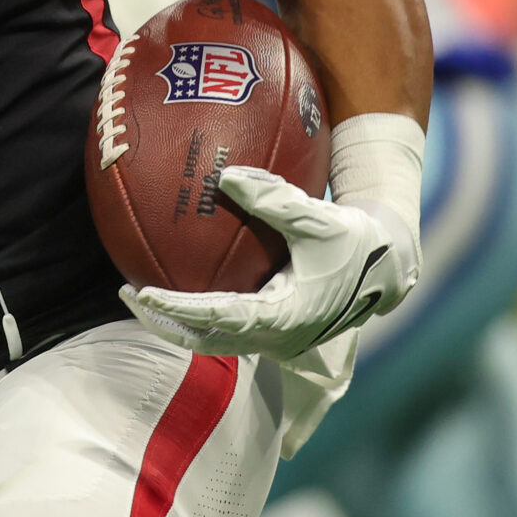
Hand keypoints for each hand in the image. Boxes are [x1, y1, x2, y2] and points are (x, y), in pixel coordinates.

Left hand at [122, 166, 420, 360]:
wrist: (389, 266)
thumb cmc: (355, 239)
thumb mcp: (320, 217)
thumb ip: (276, 200)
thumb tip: (227, 176)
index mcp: (286, 317)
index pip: (220, 318)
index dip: (178, 309)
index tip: (142, 292)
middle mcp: (277, 336)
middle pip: (206, 340)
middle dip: (164, 321)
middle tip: (127, 293)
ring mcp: (275, 338)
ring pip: (213, 339)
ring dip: (176, 321)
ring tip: (139, 294)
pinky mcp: (275, 329)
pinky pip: (226, 327)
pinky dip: (197, 313)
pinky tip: (174, 285)